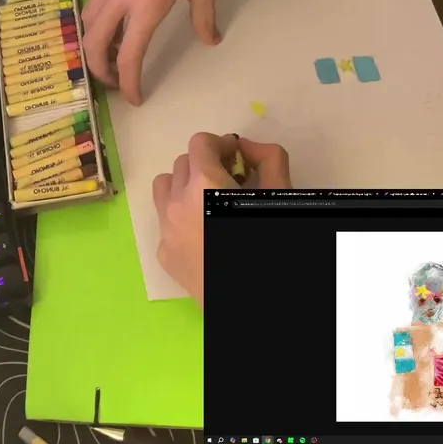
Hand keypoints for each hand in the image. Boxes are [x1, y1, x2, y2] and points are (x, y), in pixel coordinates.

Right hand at [83, 0, 253, 104]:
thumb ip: (203, 17)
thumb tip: (209, 39)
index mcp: (146, 3)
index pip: (128, 54)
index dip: (129, 81)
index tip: (134, 97)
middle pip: (94, 38)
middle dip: (98, 66)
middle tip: (113, 80)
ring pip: (91, 11)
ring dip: (96, 36)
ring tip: (112, 47)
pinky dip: (107, 4)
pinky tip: (127, 2)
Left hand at [152, 134, 292, 307]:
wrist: (249, 300)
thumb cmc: (267, 244)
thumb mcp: (278, 197)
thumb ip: (269, 160)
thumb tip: (248, 146)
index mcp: (204, 185)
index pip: (200, 143)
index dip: (221, 145)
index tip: (236, 159)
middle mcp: (177, 203)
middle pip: (182, 164)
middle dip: (204, 166)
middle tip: (228, 182)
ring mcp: (166, 231)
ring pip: (164, 189)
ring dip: (183, 187)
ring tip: (207, 202)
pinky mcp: (164, 255)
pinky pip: (165, 222)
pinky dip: (180, 219)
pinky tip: (203, 233)